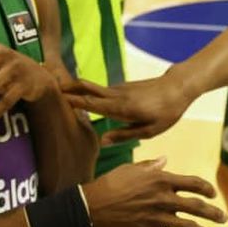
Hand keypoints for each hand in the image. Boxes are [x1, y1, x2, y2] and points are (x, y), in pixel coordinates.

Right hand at [62, 74, 188, 143]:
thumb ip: (124, 135)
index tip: (57, 97)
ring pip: (93, 88)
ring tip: (59, 91)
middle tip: (49, 85)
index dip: (74, 100)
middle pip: (87, 88)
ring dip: (76, 88)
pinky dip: (90, 91)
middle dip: (68, 87)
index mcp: (120, 108)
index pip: (92, 102)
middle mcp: (116, 95)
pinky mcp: (124, 87)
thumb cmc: (166, 113)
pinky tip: (85, 96)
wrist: (178, 87)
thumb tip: (102, 141)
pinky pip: (102, 90)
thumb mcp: (148, 131)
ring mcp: (120, 89)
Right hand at [80, 157, 226, 226]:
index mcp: (162, 181)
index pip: (194, 183)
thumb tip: (165, 160)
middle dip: (214, 214)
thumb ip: (151, 166)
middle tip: (223, 218)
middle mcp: (164, 199)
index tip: (213, 194)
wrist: (94, 207)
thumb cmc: (111, 184)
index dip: (207, 189)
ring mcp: (159, 219)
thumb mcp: (131, 169)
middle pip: (198, 207)